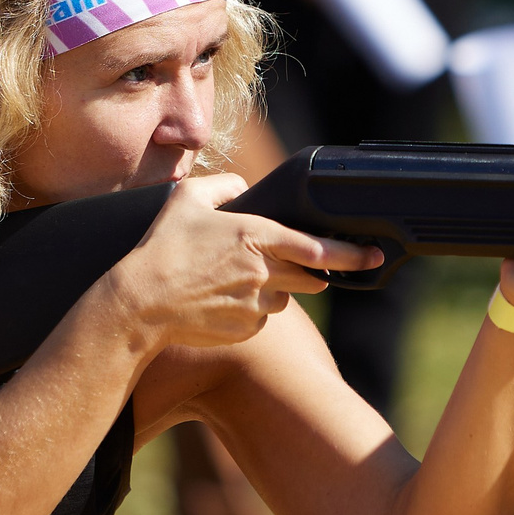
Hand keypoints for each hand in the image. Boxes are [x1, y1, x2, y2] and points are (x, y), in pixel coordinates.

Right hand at [112, 172, 379, 348]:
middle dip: (310, 271)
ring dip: (274, 289)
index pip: (318, 248)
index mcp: (256, 236)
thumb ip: (223, 185)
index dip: (352, 254)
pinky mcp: (246, 330)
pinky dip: (252, 310)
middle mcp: (264, 273)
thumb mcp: (187, 198)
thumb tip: (241, 186)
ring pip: (285, 298)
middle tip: (287, 266)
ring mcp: (257, 305)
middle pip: (311, 277)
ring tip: (231, 281)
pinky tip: (220, 301)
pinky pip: (263, 319)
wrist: (140, 304)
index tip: (374, 256)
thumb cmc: (161, 248)